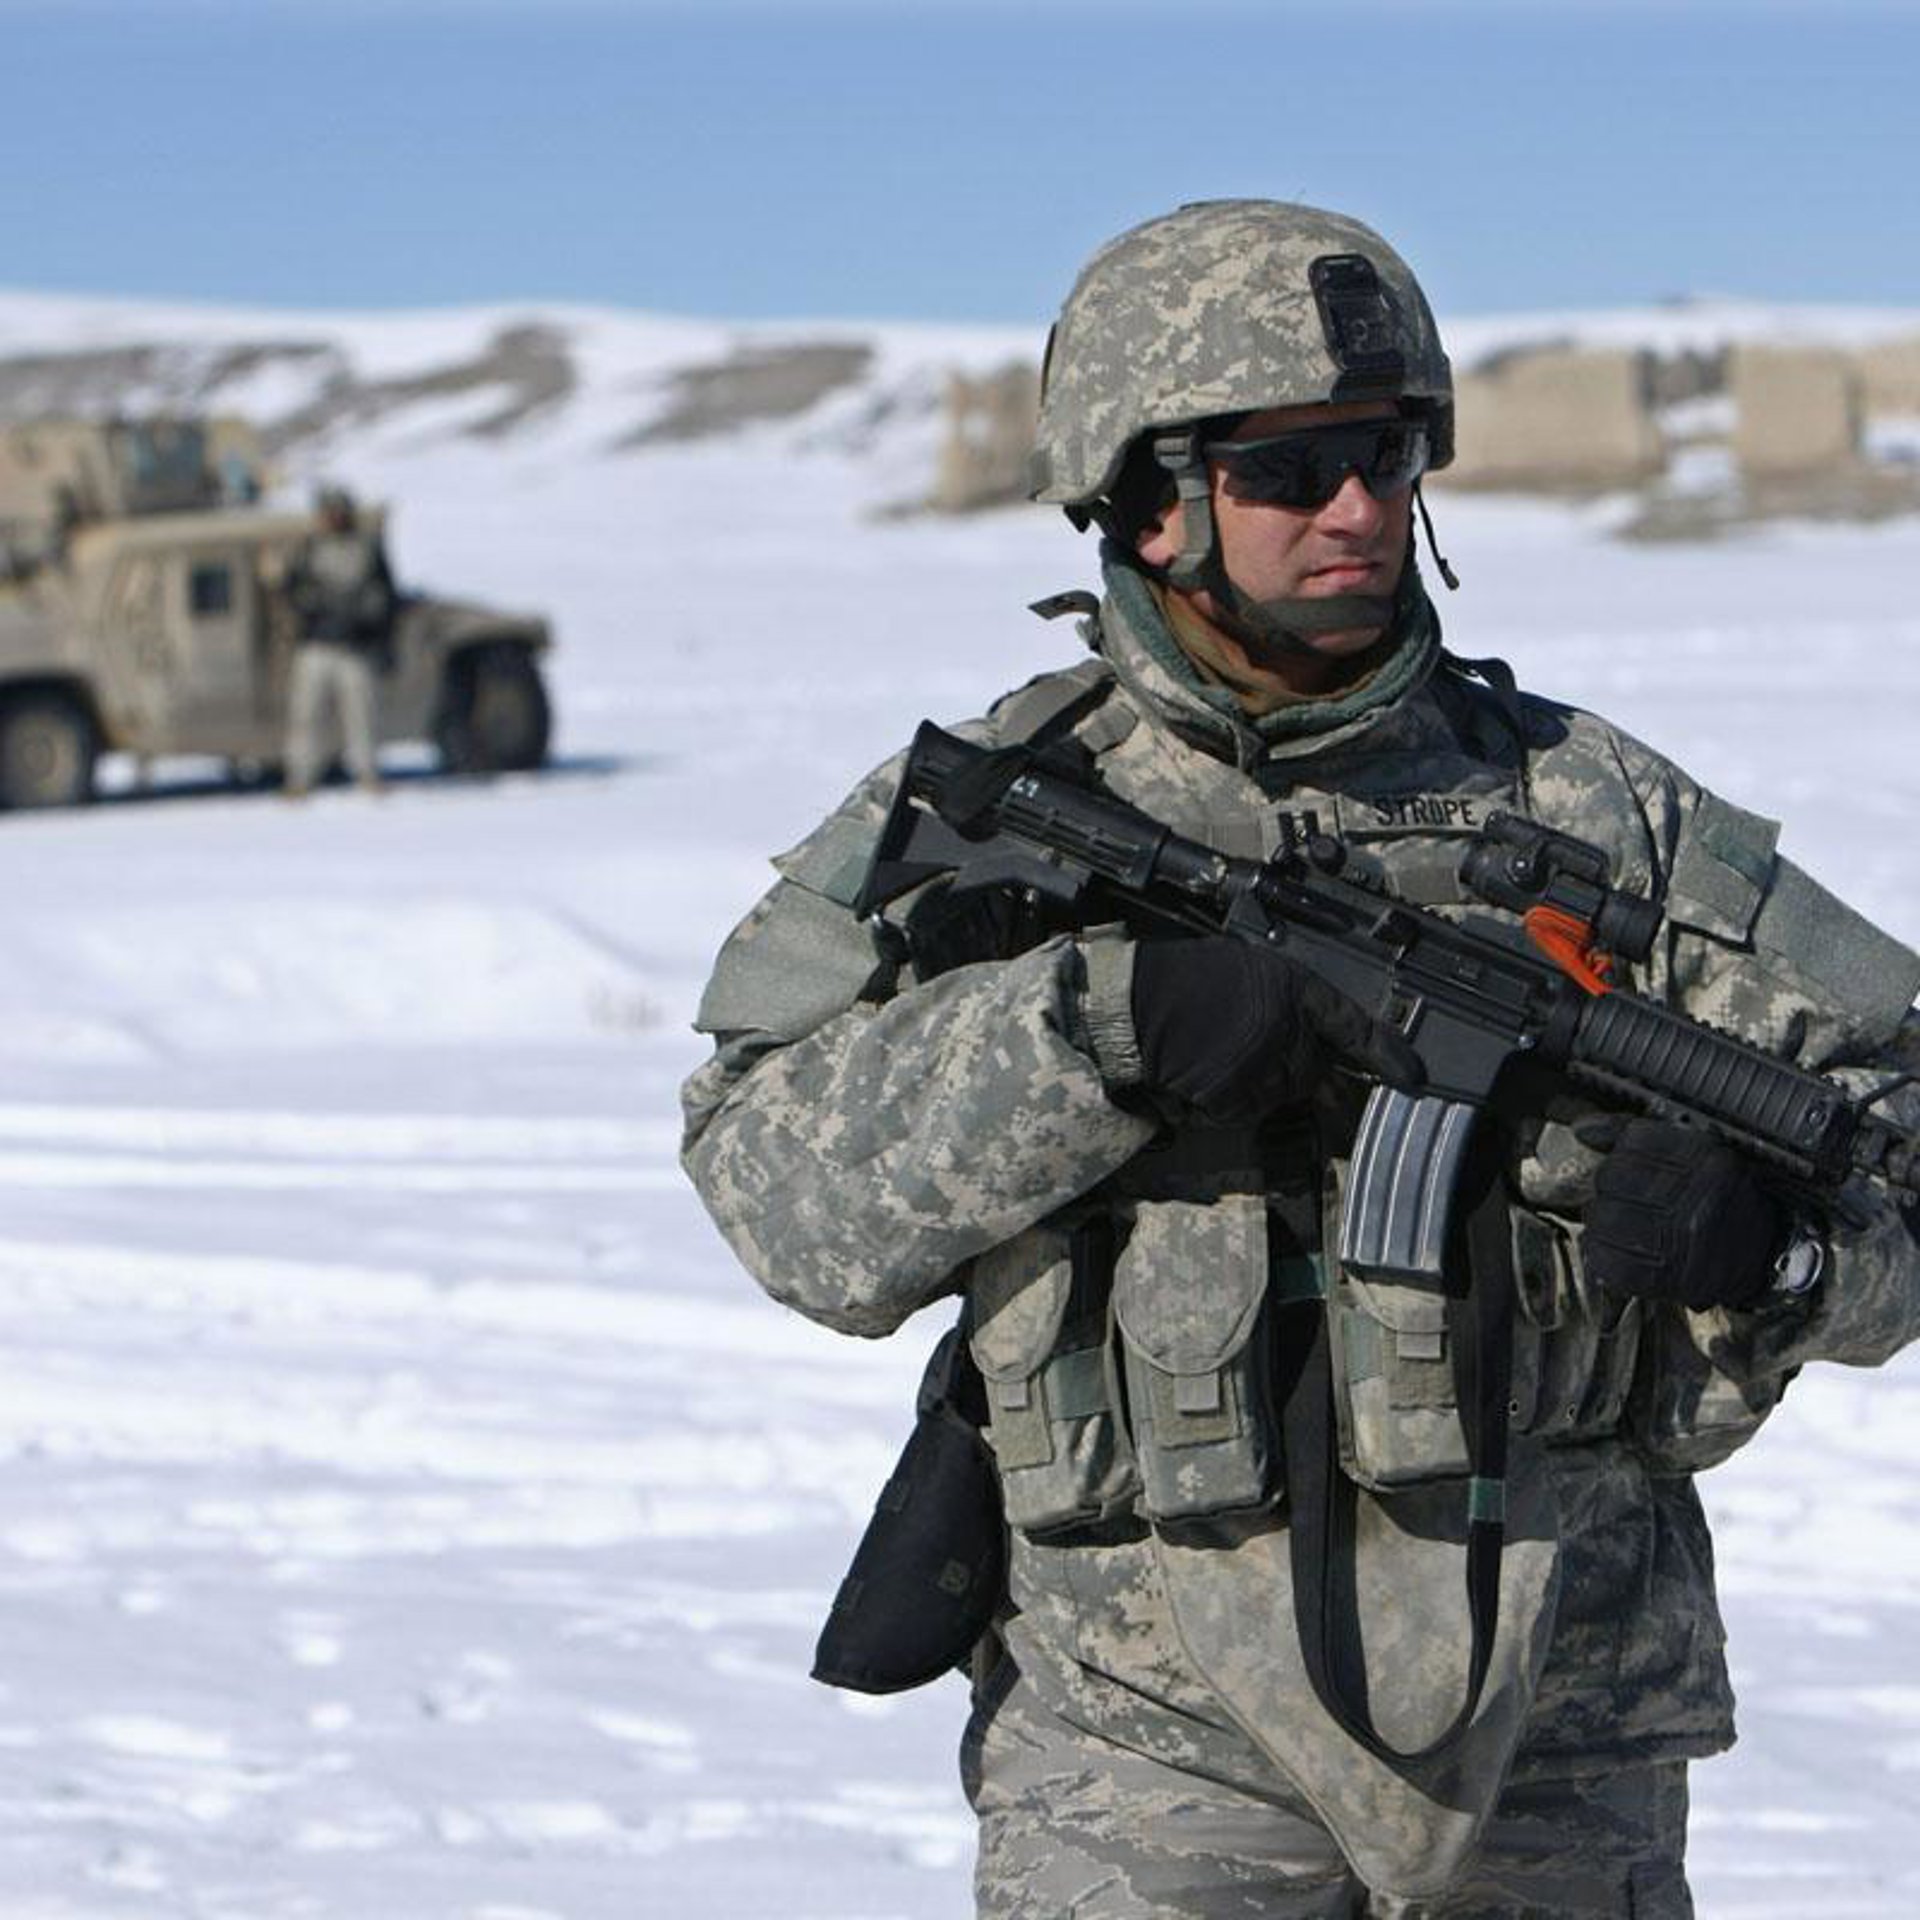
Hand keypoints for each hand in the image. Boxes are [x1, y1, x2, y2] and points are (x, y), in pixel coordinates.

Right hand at [1130, 935, 1421, 1124]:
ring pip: (1284, 1091)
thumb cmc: (1184, 978)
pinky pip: (1251, 1108)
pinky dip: (1235, 1099)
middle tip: (1259, 1050)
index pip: (1352, 1024)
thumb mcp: (1245, 968)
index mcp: (1292, 989)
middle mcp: (1288, 1031)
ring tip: (1223, 1054)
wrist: (1137, 1006)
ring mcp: (1265, 1069)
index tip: (1412, 1076)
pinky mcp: (1239, 1098)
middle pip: (1315, 1069)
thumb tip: (1306, 1027)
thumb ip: (1283, 996)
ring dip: (1266, 1082)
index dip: (1384, 1051)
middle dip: (1299, 1066)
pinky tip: (1209, 1072)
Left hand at [1579, 1117, 1782, 1309]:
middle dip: (1608, 1187)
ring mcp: (1683, 1240)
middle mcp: (1697, 1198)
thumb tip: (1584, 1129)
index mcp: (1707, 1159)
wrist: (1758, 1255)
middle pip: (1610, 1178)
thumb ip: (1633, 1134)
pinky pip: (1604, 1258)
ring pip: (1601, 1217)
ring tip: (1625, 1224)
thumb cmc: (1717, 1198)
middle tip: (1625, 1197)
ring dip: (1601, 1221)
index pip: (1633, 1141)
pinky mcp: (1665, 1277)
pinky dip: (1602, 1253)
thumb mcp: (1692, 1151)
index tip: (1625, 1161)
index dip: (1620, 1151)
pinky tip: (1621, 1248)